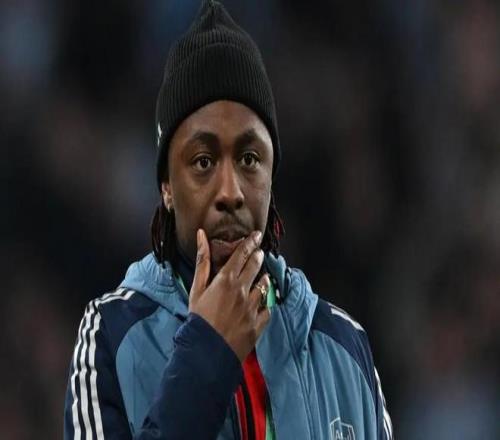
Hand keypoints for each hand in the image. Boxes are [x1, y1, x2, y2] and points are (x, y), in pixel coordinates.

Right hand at [189, 229, 270, 362]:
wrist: (205, 351)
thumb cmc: (198, 318)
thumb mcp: (196, 288)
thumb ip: (202, 260)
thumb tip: (201, 235)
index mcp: (226, 280)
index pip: (242, 254)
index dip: (250, 242)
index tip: (257, 235)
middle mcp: (242, 290)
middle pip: (256, 266)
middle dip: (258, 257)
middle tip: (259, 253)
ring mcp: (252, 307)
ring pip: (264, 286)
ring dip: (263, 279)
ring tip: (261, 278)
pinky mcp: (258, 323)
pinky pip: (267, 309)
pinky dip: (265, 304)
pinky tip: (261, 304)